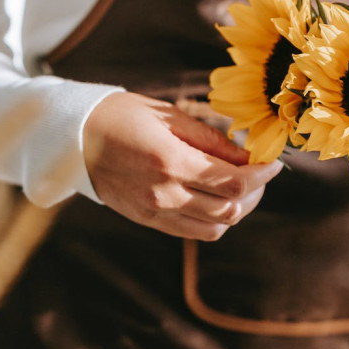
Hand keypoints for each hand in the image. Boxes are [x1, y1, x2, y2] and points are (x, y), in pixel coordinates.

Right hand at [83, 92, 282, 240]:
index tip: (274, 162)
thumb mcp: (169, 116)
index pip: (234, 181)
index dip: (263, 174)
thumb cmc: (122, 117)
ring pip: (216, 227)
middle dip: (256, 191)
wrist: (73, 140)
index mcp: (170, 161)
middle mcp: (164, 193)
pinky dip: (215, 219)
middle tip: (262, 172)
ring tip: (243, 188)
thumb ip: (212, 140)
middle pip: (231, 208)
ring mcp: (155, 212)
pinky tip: (217, 197)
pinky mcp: (149, 221)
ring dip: (238, 209)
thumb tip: (249, 155)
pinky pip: (194, 232)